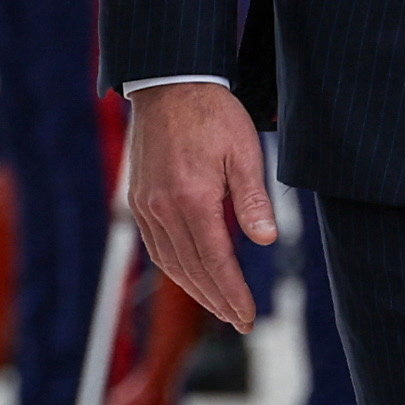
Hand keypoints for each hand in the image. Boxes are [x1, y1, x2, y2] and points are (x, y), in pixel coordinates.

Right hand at [126, 80, 278, 329]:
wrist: (169, 84)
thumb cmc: (213, 114)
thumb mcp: (244, 151)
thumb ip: (253, 199)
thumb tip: (266, 240)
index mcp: (192, 198)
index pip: (216, 261)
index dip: (233, 293)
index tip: (248, 316)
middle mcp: (163, 208)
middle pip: (192, 270)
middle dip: (217, 300)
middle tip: (239, 321)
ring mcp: (146, 205)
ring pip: (170, 262)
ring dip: (195, 289)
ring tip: (219, 305)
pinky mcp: (138, 198)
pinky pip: (155, 246)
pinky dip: (175, 268)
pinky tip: (191, 275)